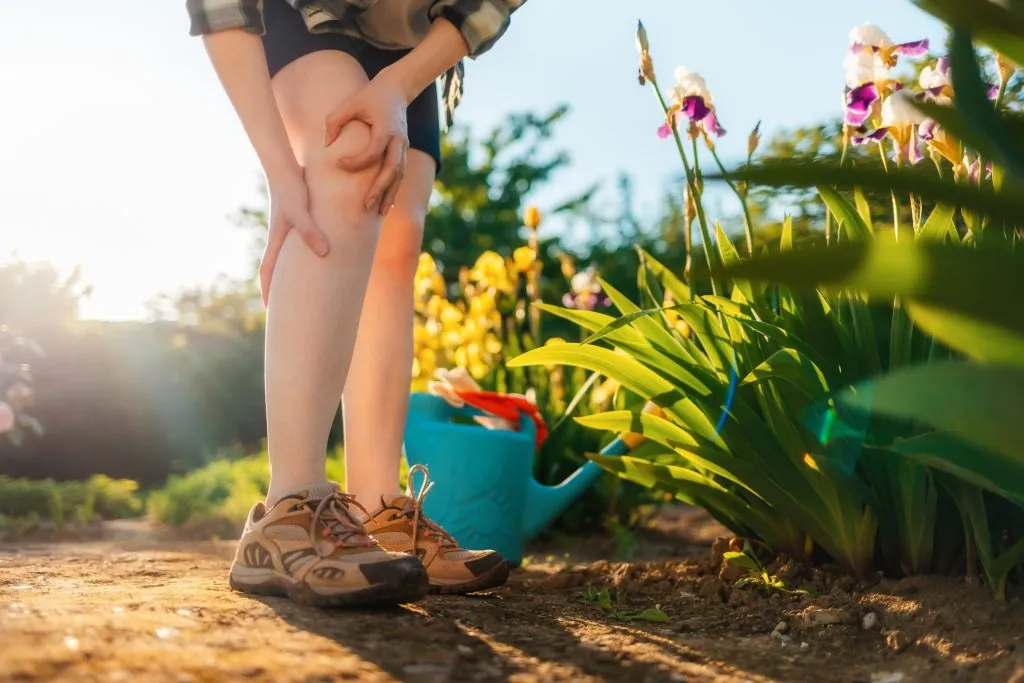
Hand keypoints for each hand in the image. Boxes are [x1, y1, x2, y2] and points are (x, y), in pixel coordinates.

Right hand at [260, 170, 329, 305]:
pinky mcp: (297, 221)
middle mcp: (279, 238)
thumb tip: (324, 253)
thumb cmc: (291, 188)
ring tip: (303, 288)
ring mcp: (287, 231)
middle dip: (279, 288)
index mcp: (276, 240)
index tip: (269, 311)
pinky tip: (316, 257)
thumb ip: (311, 231)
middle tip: (287, 307)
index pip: (268, 271)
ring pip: (287, 258)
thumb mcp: (300, 210)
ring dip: (291, 273)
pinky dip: (304, 255)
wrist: (285, 167)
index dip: (268, 291)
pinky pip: (298, 245)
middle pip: (276, 269)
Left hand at [323, 73, 409, 214]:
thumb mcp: (349, 103)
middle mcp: (398, 140)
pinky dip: (393, 189)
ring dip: (389, 194)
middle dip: (379, 189)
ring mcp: (404, 146)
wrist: (397, 89)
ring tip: (378, 213)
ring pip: (399, 175)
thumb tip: (326, 144)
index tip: (338, 163)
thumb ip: (334, 121)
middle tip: (365, 205)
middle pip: (392, 170)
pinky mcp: (403, 150)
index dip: (356, 161)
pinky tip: (386, 203)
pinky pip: (400, 173)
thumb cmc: (370, 95)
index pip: (373, 151)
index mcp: (386, 128)